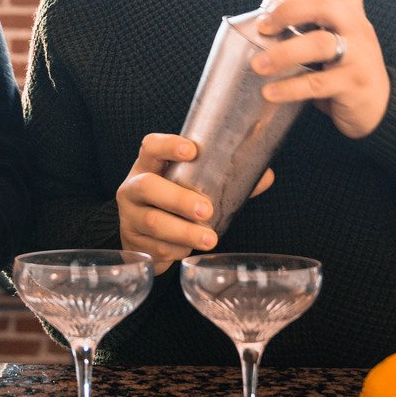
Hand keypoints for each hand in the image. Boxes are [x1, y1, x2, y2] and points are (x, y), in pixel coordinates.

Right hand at [115, 133, 274, 275]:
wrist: (142, 236)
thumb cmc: (171, 202)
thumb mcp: (188, 187)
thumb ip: (222, 181)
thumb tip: (265, 176)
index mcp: (148, 166)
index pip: (151, 146)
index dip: (168, 146)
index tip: (192, 151)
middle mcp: (133, 188)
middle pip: (147, 186)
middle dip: (178, 199)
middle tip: (207, 210)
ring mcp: (130, 216)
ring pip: (154, 223)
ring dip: (184, 232)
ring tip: (210, 239)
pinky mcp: (133, 243)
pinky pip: (158, 248)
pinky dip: (178, 250)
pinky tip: (189, 250)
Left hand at [252, 0, 389, 138]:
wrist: (382, 110)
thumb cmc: (348, 71)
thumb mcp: (339, 41)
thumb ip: (313, 28)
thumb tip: (262, 24)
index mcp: (351, 15)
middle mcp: (357, 30)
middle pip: (326, 4)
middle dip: (290, 11)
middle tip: (265, 25)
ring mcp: (358, 57)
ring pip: (320, 44)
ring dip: (283, 53)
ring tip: (258, 64)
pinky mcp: (353, 85)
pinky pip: (317, 84)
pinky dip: (289, 88)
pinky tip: (270, 92)